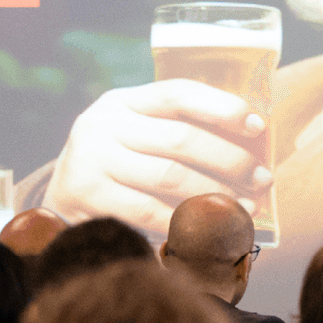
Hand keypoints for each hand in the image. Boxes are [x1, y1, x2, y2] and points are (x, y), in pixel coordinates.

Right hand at [41, 80, 272, 234]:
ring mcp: (91, 160)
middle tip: (263, 179)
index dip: (221, 107)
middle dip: (230, 160)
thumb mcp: (140, 135)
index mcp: (123, 101)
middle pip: (180, 139)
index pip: (178, 93)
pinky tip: (211, 229)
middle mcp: (103, 124)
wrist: (60, 199)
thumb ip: (182, 132)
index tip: (258, 126)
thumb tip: (254, 144)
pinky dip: (185, 221)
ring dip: (215, 194)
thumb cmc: (120, 164)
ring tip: (246, 207)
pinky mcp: (87, 197)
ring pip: (169, 178)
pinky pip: (149, 212)